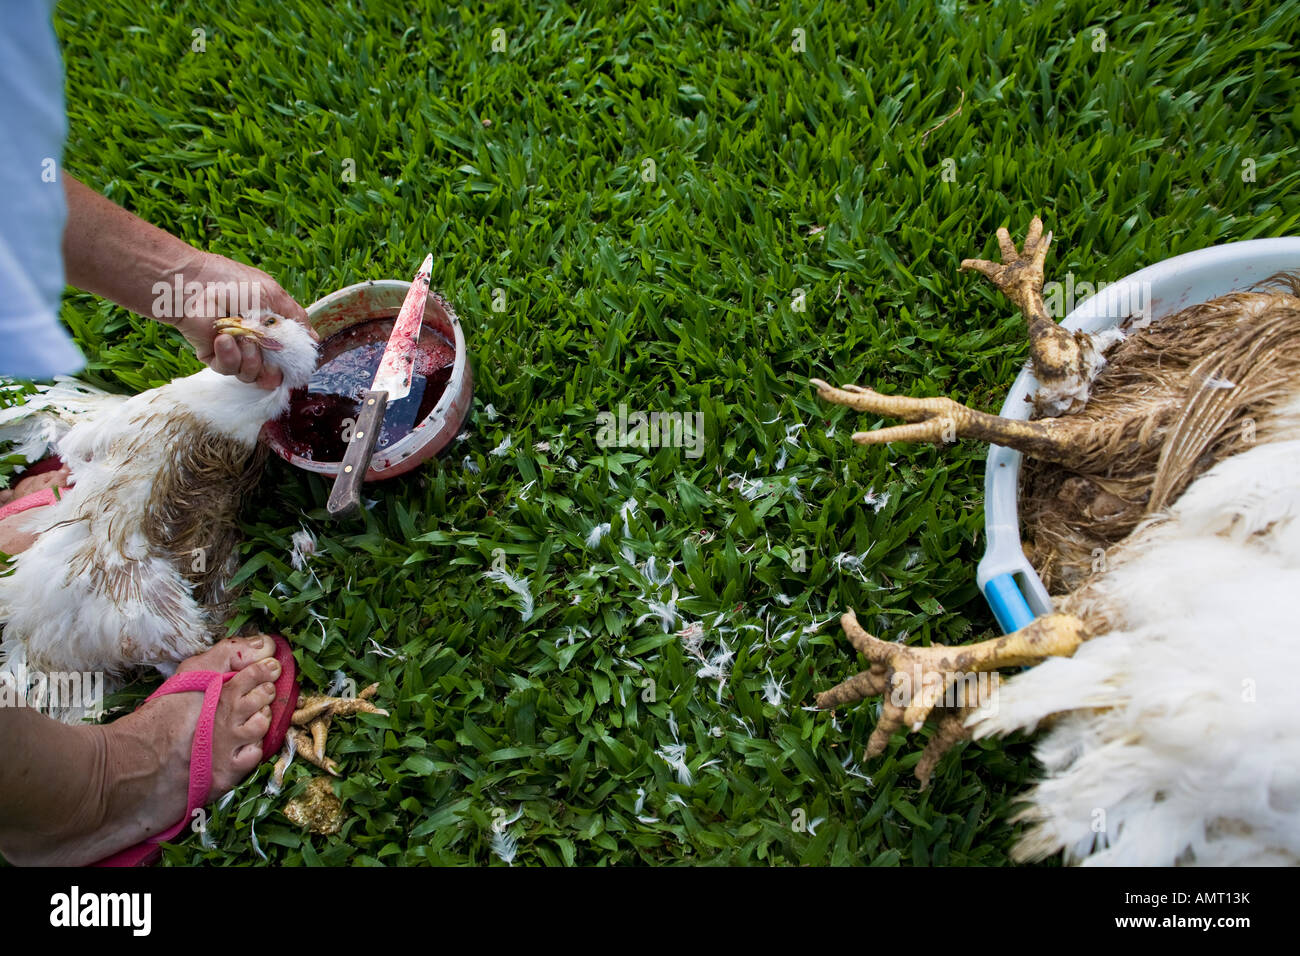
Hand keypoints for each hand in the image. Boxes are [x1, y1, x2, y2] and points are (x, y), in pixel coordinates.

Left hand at [171, 253, 318, 388]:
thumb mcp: (274, 295)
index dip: (292, 363)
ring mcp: (235, 352)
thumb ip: (296, 318)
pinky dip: (229, 355)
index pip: (288, 357)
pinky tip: (223, 338)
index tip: (295, 362)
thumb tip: (315, 338)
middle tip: (266, 351)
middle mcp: (255, 344)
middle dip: (273, 367)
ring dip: (251, 358)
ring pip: (253, 375)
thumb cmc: (233, 283)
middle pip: (273, 375)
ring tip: (240, 337)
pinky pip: (229, 370)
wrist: (194, 285)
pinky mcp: (215, 358)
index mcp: (271, 330)